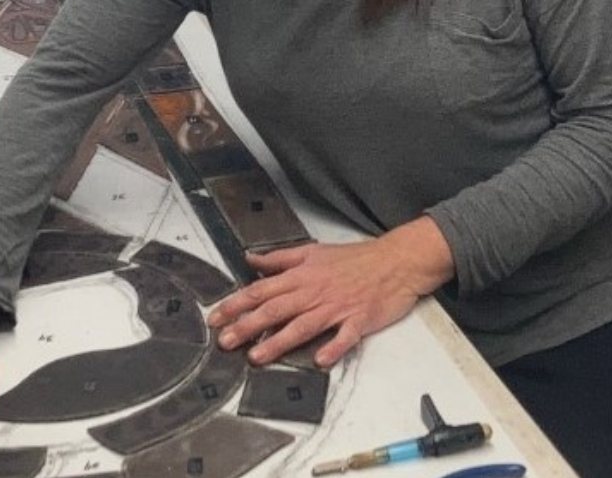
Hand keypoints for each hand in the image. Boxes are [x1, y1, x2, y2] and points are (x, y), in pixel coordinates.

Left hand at [206, 217, 453, 368]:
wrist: (396, 261)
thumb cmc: (355, 258)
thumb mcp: (312, 251)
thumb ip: (280, 258)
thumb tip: (251, 260)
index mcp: (302, 276)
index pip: (261, 290)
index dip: (236, 304)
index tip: (215, 317)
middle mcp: (314, 292)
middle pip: (276, 309)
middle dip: (247, 326)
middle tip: (224, 341)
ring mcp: (336, 308)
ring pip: (302, 325)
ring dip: (279, 341)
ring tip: (257, 357)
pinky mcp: (359, 320)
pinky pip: (344, 337)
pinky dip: (333, 347)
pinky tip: (320, 360)